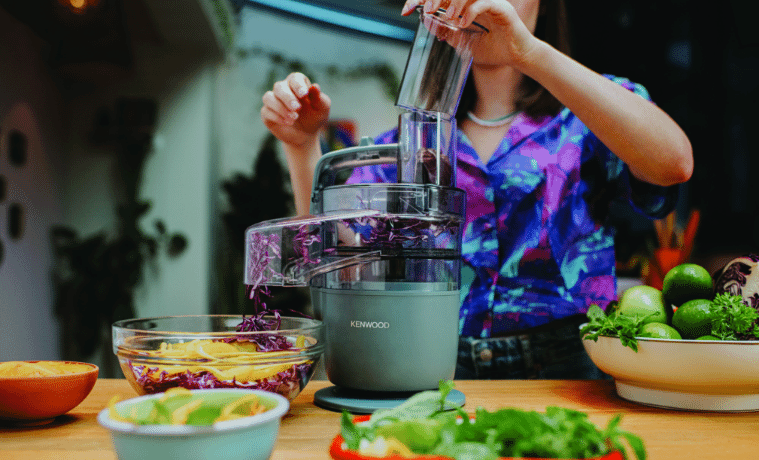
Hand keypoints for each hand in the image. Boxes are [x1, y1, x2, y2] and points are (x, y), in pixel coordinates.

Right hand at [260, 72, 331, 148]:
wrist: (306, 135)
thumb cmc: (315, 117)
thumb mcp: (322, 109)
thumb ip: (319, 98)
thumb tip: (315, 86)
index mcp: (298, 84)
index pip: (294, 78)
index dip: (298, 85)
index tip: (304, 95)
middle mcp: (284, 89)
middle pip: (279, 87)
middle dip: (288, 98)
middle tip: (297, 109)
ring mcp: (273, 101)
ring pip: (269, 97)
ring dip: (280, 108)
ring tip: (294, 118)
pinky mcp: (267, 113)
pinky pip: (266, 111)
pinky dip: (276, 117)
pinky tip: (287, 123)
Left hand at [401, 0, 540, 68]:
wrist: (516, 58)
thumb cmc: (494, 49)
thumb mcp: (463, 42)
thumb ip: (446, 32)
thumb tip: (425, 21)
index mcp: (465, 5)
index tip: (405, 9)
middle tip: (426, 9)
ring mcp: (489, 2)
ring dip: (453, 3)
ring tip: (447, 17)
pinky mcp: (502, 8)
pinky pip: (484, 3)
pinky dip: (471, 12)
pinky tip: (462, 23)